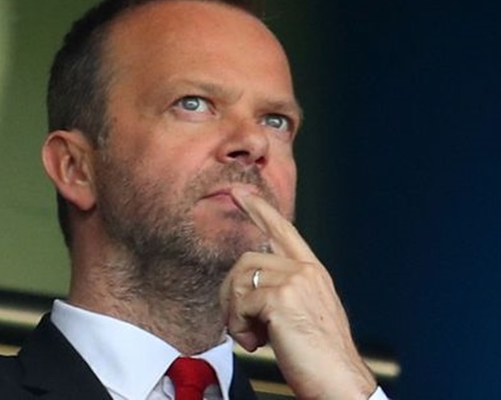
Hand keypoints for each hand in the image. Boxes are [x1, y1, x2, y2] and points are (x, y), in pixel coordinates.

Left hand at [219, 187, 376, 398]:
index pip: (284, 230)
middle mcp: (307, 271)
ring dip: (235, 312)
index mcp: (313, 273)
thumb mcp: (303, 316)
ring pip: (241, 278)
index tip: (241, 192)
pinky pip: (241, 302)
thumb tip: (247, 291)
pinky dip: (239, 325)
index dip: (260, 209)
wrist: (340, 384)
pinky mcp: (283, 298)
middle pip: (247, 258)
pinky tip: (255, 342)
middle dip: (231, 291)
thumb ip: (282, 294)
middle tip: (237, 323)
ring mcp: (297, 281)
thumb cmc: (319, 358)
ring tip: (250, 336)